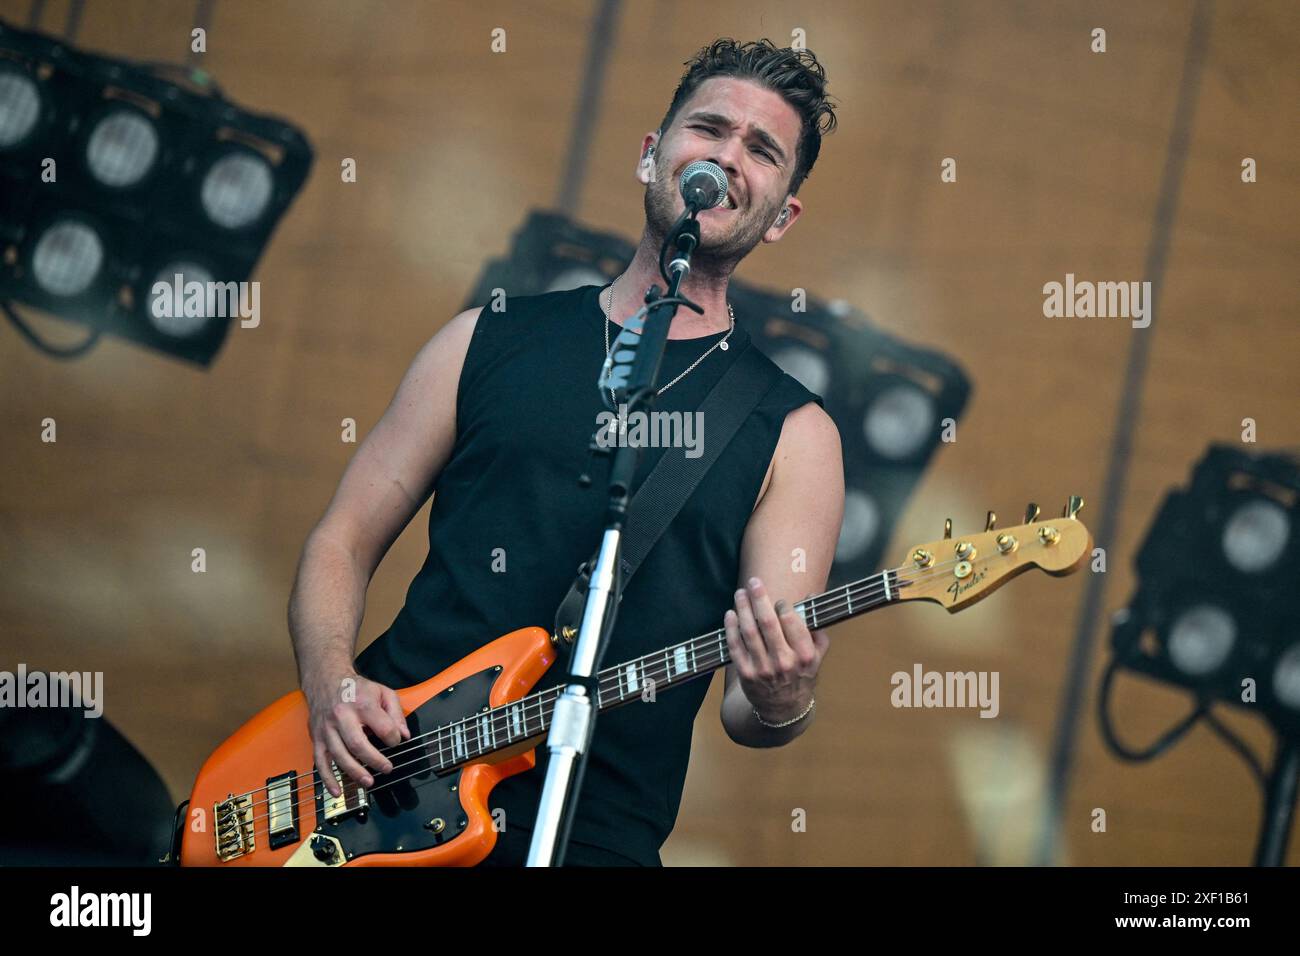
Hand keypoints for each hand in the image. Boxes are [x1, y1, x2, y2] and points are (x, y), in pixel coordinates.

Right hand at [303, 669, 410, 796]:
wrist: (325, 679)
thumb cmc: (356, 688)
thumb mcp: (382, 692)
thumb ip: (396, 713)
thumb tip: (404, 735)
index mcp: (362, 703)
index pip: (383, 727)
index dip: (393, 738)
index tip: (395, 741)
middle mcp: (342, 716)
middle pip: (358, 744)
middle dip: (374, 760)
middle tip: (387, 768)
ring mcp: (326, 728)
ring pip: (339, 755)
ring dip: (355, 772)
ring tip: (369, 782)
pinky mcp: (316, 737)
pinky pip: (320, 762)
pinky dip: (328, 779)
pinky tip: (337, 791)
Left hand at [724, 577, 829, 722]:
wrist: (784, 710)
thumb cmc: (801, 677)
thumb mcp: (817, 658)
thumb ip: (816, 630)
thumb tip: (813, 599)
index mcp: (804, 655)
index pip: (792, 621)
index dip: (783, 606)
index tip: (778, 600)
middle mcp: (784, 661)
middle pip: (768, 622)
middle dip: (759, 598)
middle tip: (753, 582)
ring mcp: (763, 668)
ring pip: (749, 631)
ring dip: (743, 608)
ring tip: (740, 593)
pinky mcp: (746, 674)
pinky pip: (735, 646)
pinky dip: (731, 628)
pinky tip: (731, 614)